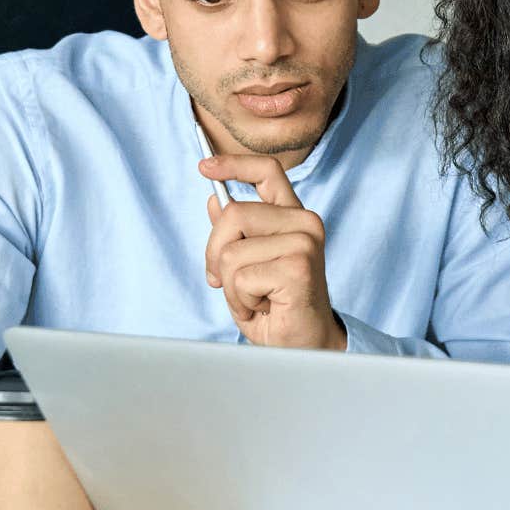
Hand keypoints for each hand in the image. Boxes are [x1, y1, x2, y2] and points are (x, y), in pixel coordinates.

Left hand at [199, 154, 344, 350]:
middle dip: (215, 254)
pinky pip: (241, 277)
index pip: (267, 172)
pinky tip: (264, 308)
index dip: (233, 164)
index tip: (204, 167)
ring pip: (232, 251)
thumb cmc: (277, 307)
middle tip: (228, 283)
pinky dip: (242, 300)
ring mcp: (304, 242)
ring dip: (232, 285)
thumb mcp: (247, 265)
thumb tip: (214, 201)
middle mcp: (304, 223)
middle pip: (233, 213)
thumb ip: (236, 233)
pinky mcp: (298, 267)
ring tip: (255, 299)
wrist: (304, 344)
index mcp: (293, 217)